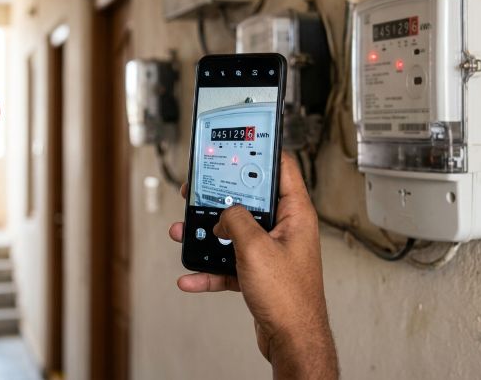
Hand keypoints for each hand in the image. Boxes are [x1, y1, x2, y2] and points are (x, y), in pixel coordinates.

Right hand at [169, 153, 337, 378]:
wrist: (292, 340)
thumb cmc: (290, 298)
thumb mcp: (255, 248)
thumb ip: (236, 221)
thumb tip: (224, 214)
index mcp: (295, 214)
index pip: (282, 168)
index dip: (262, 153)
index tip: (243, 142)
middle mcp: (285, 230)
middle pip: (250, 201)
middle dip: (220, 198)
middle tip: (199, 189)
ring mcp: (272, 252)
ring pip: (235, 233)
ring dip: (208, 235)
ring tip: (185, 231)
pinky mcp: (260, 273)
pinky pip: (230, 264)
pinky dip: (210, 269)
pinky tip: (191, 275)